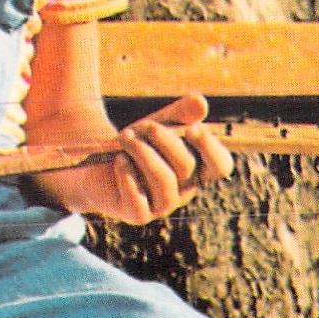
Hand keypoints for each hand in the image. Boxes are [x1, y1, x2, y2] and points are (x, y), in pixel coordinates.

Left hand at [108, 94, 233, 224]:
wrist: (97, 163)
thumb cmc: (136, 144)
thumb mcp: (158, 124)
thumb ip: (180, 113)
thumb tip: (201, 102)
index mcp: (197, 169)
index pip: (221, 166)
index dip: (210, 148)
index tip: (191, 129)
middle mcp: (184, 190)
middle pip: (187, 166)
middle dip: (164, 139)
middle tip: (142, 125)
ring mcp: (162, 205)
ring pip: (164, 181)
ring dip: (143, 153)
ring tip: (125, 136)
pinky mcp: (138, 215)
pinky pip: (139, 200)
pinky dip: (128, 175)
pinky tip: (119, 159)